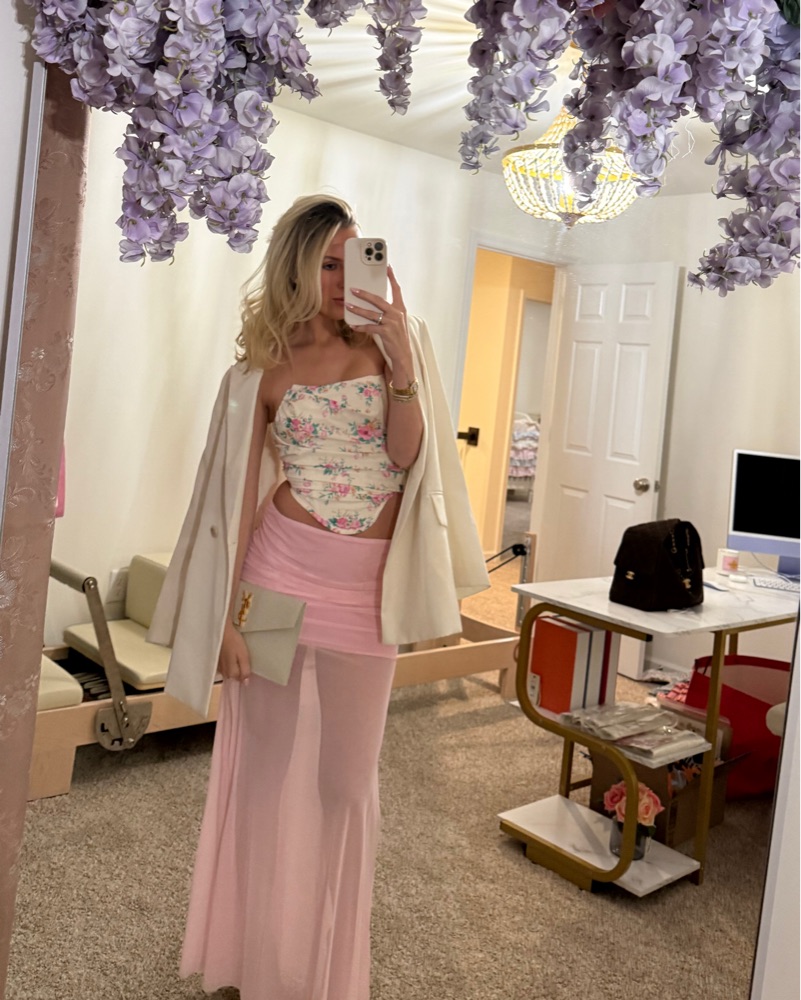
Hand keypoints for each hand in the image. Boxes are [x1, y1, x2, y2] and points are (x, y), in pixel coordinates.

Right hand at [218, 619, 251, 683]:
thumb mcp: (244, 655)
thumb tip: (246, 683)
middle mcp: (223, 672)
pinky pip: (221, 667)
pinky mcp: (214, 660)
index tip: (246, 667)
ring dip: (231, 668)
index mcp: (231, 672)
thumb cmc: (233, 642)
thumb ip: (245, 670)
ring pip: (227, 672)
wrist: (220, 631)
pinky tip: (228, 655)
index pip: (239, 680)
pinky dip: (225, 663)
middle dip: (237, 672)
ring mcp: (217, 667)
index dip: (244, 675)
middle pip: (232, 677)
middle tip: (241, 660)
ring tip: (234, 656)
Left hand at [346, 266, 414, 382]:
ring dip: (358, 309)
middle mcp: (397, 314)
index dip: (392, 278)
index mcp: (400, 308)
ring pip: (371, 313)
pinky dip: (360, 326)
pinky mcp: (386, 332)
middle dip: (365, 294)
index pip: (397, 290)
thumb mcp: (397, 321)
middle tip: (353, 289)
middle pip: (379, 300)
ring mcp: (392, 323)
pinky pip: (369, 327)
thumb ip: (388, 311)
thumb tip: (374, 302)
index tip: (387, 267)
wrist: (403, 354)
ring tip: (348, 305)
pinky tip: (352, 325)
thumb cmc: (397, 337)